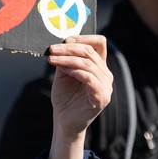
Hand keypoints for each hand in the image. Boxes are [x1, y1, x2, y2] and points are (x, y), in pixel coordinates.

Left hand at [46, 35, 113, 158]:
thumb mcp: (64, 74)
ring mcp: (106, 87)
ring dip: (67, 59)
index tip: (65, 39)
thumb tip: (62, 44)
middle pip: (90, 52)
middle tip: (52, 49)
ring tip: (51, 59)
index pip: (99, 43)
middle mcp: (106, 75)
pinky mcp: (101, 97)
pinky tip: (61, 70)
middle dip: (69, 48)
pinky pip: (89, 78)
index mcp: (99, 67)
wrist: (64, 122)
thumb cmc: (65, 98)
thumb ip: (66, 59)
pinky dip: (73, 70)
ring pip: (88, 63)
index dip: (84, 37)